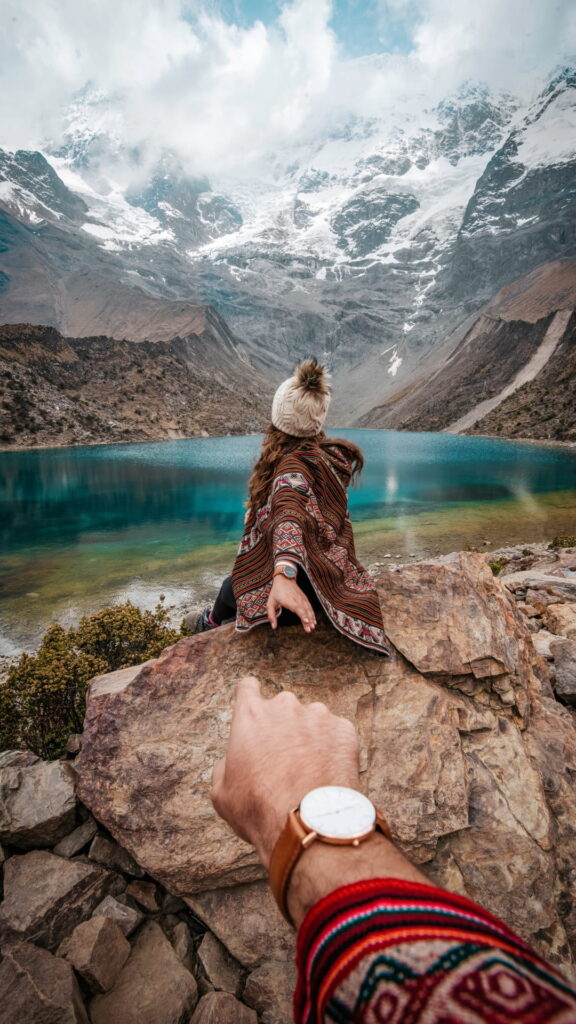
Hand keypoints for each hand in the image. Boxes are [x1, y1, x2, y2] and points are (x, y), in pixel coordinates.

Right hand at [211, 676, 359, 866]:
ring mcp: (318, 715)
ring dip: (309, 736)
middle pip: (282, 707)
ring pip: (311, 719)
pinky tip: (327, 774)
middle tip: (284, 758)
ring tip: (309, 770)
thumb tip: (232, 761)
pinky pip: (336, 733)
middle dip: (282, 725)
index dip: (250, 698)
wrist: (308, 825)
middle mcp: (285, 706)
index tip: (255, 710)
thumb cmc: (259, 810)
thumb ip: (225, 764)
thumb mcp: (221, 792)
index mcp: (251, 715)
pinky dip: (332, 748)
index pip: (248, 687)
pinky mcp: (344, 730)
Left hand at [266, 574, 316, 631]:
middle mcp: (297, 600)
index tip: (306, 621)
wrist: (284, 579)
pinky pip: (309, 607)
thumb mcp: (270, 603)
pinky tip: (314, 620)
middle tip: (309, 630)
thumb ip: (271, 615)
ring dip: (311, 618)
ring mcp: (302, 598)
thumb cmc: (276, 592)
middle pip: (304, 611)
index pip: (297, 608)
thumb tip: (273, 627)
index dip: (302, 615)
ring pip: (308, 609)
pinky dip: (312, 613)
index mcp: (288, 601)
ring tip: (313, 626)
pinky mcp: (304, 598)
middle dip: (308, 621)